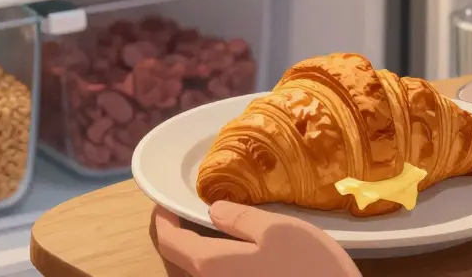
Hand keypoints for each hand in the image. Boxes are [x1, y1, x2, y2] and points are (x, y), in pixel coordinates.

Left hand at [154, 203, 359, 276]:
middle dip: (186, 236)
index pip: (170, 241)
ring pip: (207, 273)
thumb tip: (213, 211)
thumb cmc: (307, 269)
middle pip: (186, 261)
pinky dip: (225, 266)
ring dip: (207, 253)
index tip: (165, 202)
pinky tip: (247, 255)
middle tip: (198, 212)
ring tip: (223, 230)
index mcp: (211, 265)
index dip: (164, 219)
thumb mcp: (278, 230)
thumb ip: (241, 218)